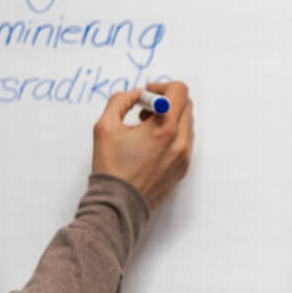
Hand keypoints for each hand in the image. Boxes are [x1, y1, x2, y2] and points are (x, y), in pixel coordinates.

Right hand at [92, 82, 193, 210]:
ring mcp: (184, 157)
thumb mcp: (104, 127)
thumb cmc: (111, 169)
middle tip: (144, 110)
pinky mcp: (182, 169)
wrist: (119, 206)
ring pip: (186, 123)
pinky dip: (172, 135)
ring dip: (169, 118)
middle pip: (186, 105)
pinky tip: (151, 144)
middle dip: (166, 101)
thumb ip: (119, 101)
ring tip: (145, 129)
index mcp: (164, 129)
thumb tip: (135, 94)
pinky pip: (184, 142)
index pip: (179, 91)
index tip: (147, 95)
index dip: (161, 86)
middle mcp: (180, 142)